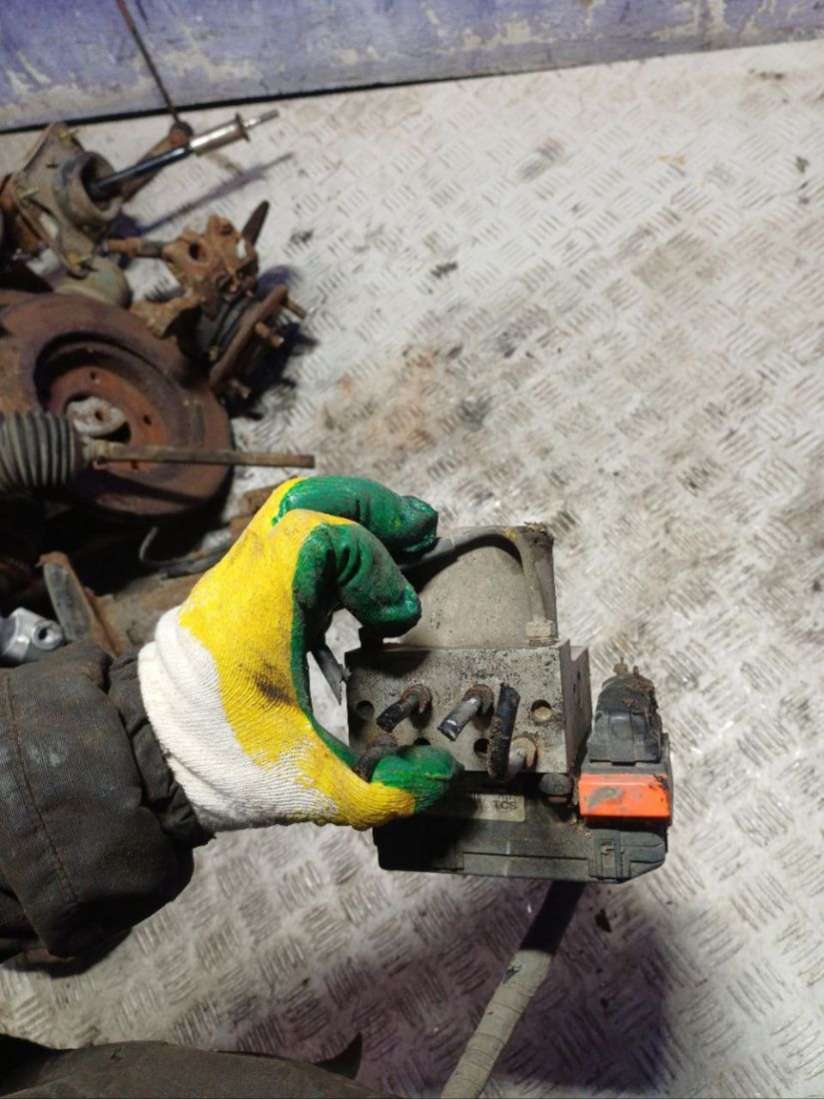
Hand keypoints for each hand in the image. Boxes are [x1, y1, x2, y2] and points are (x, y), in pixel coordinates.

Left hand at [138, 476, 460, 830]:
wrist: (150, 763)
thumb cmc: (217, 766)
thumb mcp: (308, 787)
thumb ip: (383, 788)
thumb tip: (441, 775)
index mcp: (253, 617)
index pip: (315, 537)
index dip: (372, 564)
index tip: (397, 616)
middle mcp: (241, 585)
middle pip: (304, 500)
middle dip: (371, 509)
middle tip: (422, 532)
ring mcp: (238, 582)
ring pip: (294, 511)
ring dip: (355, 518)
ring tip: (406, 540)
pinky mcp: (243, 593)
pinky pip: (290, 541)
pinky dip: (336, 544)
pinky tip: (367, 576)